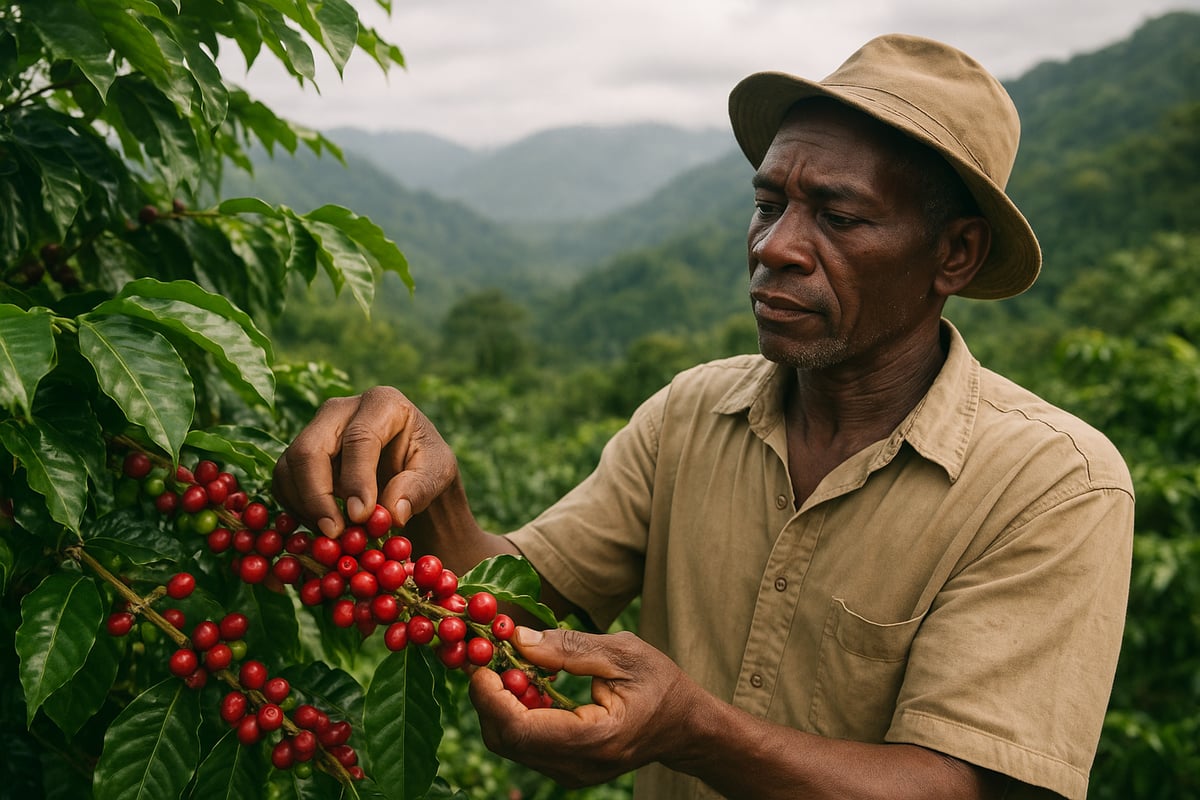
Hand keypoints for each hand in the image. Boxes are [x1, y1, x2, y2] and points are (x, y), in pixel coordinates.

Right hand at [272, 386, 458, 537]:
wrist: (408, 465)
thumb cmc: (425, 464)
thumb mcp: (437, 473)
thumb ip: (418, 489)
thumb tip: (392, 512)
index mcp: (382, 403)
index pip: (360, 438)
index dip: (357, 479)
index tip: (361, 516)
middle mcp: (341, 409)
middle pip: (311, 449)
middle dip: (318, 495)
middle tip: (334, 533)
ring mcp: (315, 429)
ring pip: (290, 466)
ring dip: (306, 506)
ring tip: (334, 535)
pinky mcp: (298, 453)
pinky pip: (283, 481)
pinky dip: (296, 508)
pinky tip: (322, 526)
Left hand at [468, 627, 705, 787]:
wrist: (685, 726)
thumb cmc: (660, 684)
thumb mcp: (623, 653)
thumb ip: (568, 648)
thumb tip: (517, 639)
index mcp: (595, 738)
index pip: (520, 729)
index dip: (490, 696)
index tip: (482, 661)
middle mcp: (577, 766)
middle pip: (506, 741)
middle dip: (488, 698)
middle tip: (489, 658)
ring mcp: (570, 773)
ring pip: (510, 745)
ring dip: (498, 705)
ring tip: (510, 667)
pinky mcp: (565, 769)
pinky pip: (525, 745)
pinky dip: (515, 714)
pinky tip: (528, 685)